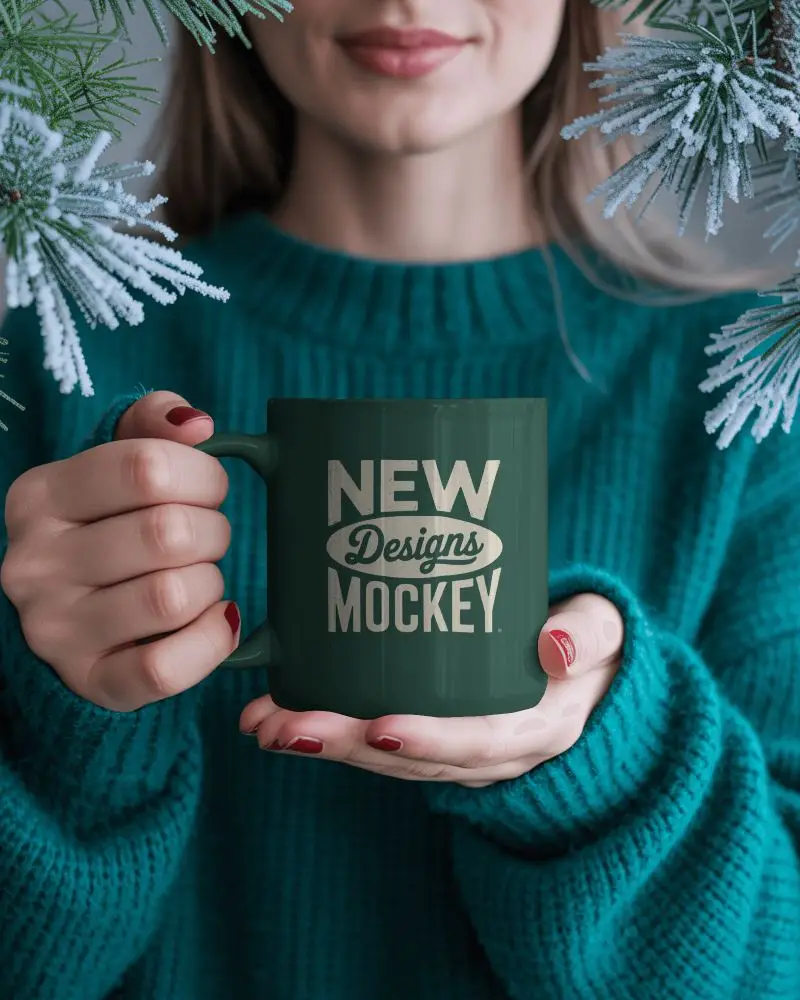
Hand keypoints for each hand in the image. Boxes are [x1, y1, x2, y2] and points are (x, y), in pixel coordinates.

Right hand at [1, 391, 239, 711]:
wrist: (69, 617)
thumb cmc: (106, 527)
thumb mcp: (112, 465)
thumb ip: (150, 428)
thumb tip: (196, 424)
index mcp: (40, 497)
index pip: (147, 467)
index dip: (203, 476)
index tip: (210, 490)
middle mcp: (36, 564)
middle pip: (167, 532)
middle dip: (212, 532)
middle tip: (206, 539)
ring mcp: (57, 630)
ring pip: (172, 597)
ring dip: (210, 583)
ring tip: (199, 579)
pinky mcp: (93, 681)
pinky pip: (168, 667)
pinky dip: (212, 640)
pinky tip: (213, 620)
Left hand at [239, 593, 622, 786]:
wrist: (583, 672)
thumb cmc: (587, 644)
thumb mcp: (604, 632)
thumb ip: (589, 634)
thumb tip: (555, 647)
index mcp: (533, 729)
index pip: (479, 743)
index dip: (429, 740)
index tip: (378, 727)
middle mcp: (488, 751)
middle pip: (411, 756)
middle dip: (344, 744)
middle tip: (282, 727)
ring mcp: (455, 747)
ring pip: (383, 754)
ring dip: (321, 741)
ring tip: (261, 723)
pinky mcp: (428, 731)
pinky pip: (376, 739)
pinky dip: (326, 730)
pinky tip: (276, 714)